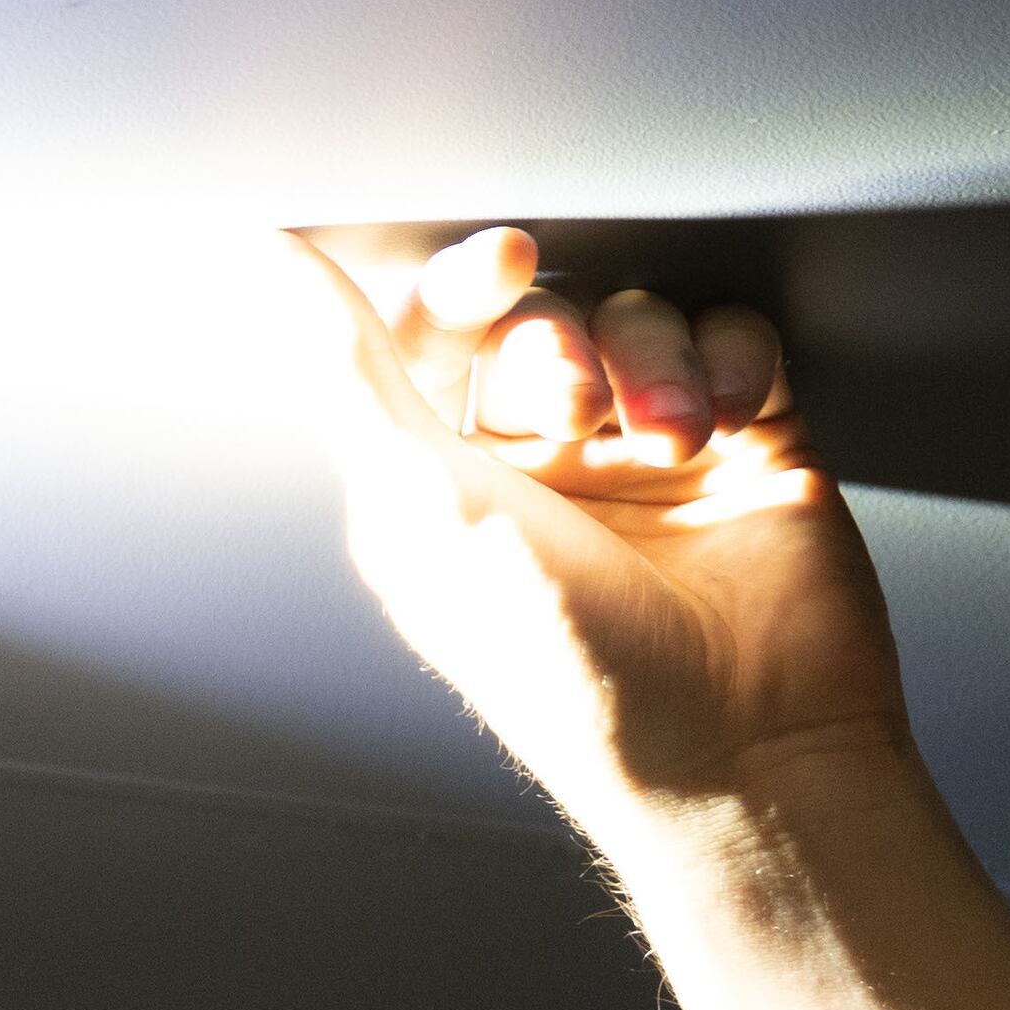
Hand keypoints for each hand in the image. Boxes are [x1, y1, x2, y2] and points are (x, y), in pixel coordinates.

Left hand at [284, 224, 913, 860]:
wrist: (746, 754)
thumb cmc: (574, 670)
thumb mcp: (428, 509)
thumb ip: (347, 372)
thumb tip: (263, 256)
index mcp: (442, 490)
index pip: (431, 338)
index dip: (462, 286)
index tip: (505, 264)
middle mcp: (538, 470)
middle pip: (538, 318)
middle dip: (563, 343)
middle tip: (585, 405)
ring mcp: (643, 456)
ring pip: (638, 320)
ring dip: (654, 360)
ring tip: (674, 440)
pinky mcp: (744, 446)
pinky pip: (732, 341)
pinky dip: (730, 361)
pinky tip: (730, 423)